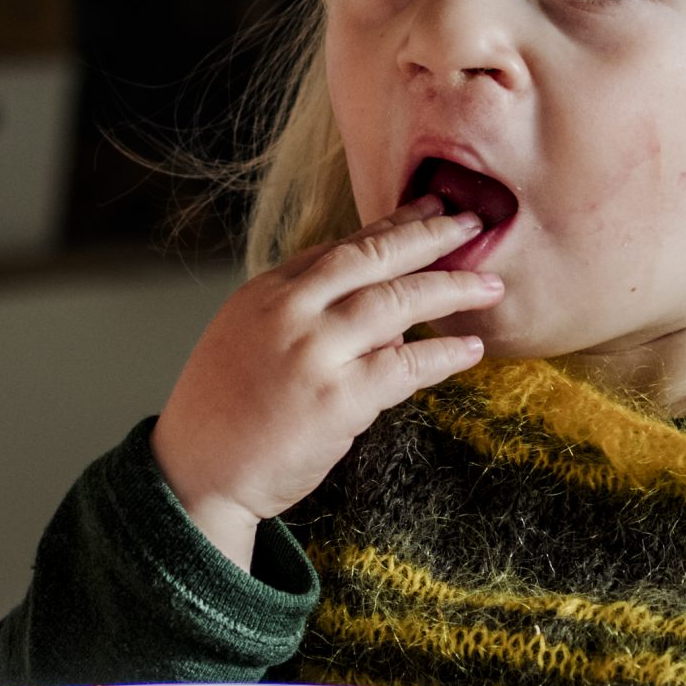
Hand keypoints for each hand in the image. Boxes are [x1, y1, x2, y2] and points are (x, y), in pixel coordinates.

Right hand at [150, 194, 504, 569]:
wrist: (195, 475)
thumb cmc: (223, 415)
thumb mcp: (247, 338)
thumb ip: (303, 314)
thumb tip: (377, 308)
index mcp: (267, 291)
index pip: (343, 247)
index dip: (393, 227)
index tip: (430, 211)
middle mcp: (290, 310)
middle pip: (374, 258)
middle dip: (431, 235)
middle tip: (473, 222)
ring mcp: (314, 352)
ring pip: (398, 303)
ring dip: (451, 290)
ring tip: (489, 285)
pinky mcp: (337, 398)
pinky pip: (406, 365)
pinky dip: (444, 356)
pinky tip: (470, 349)